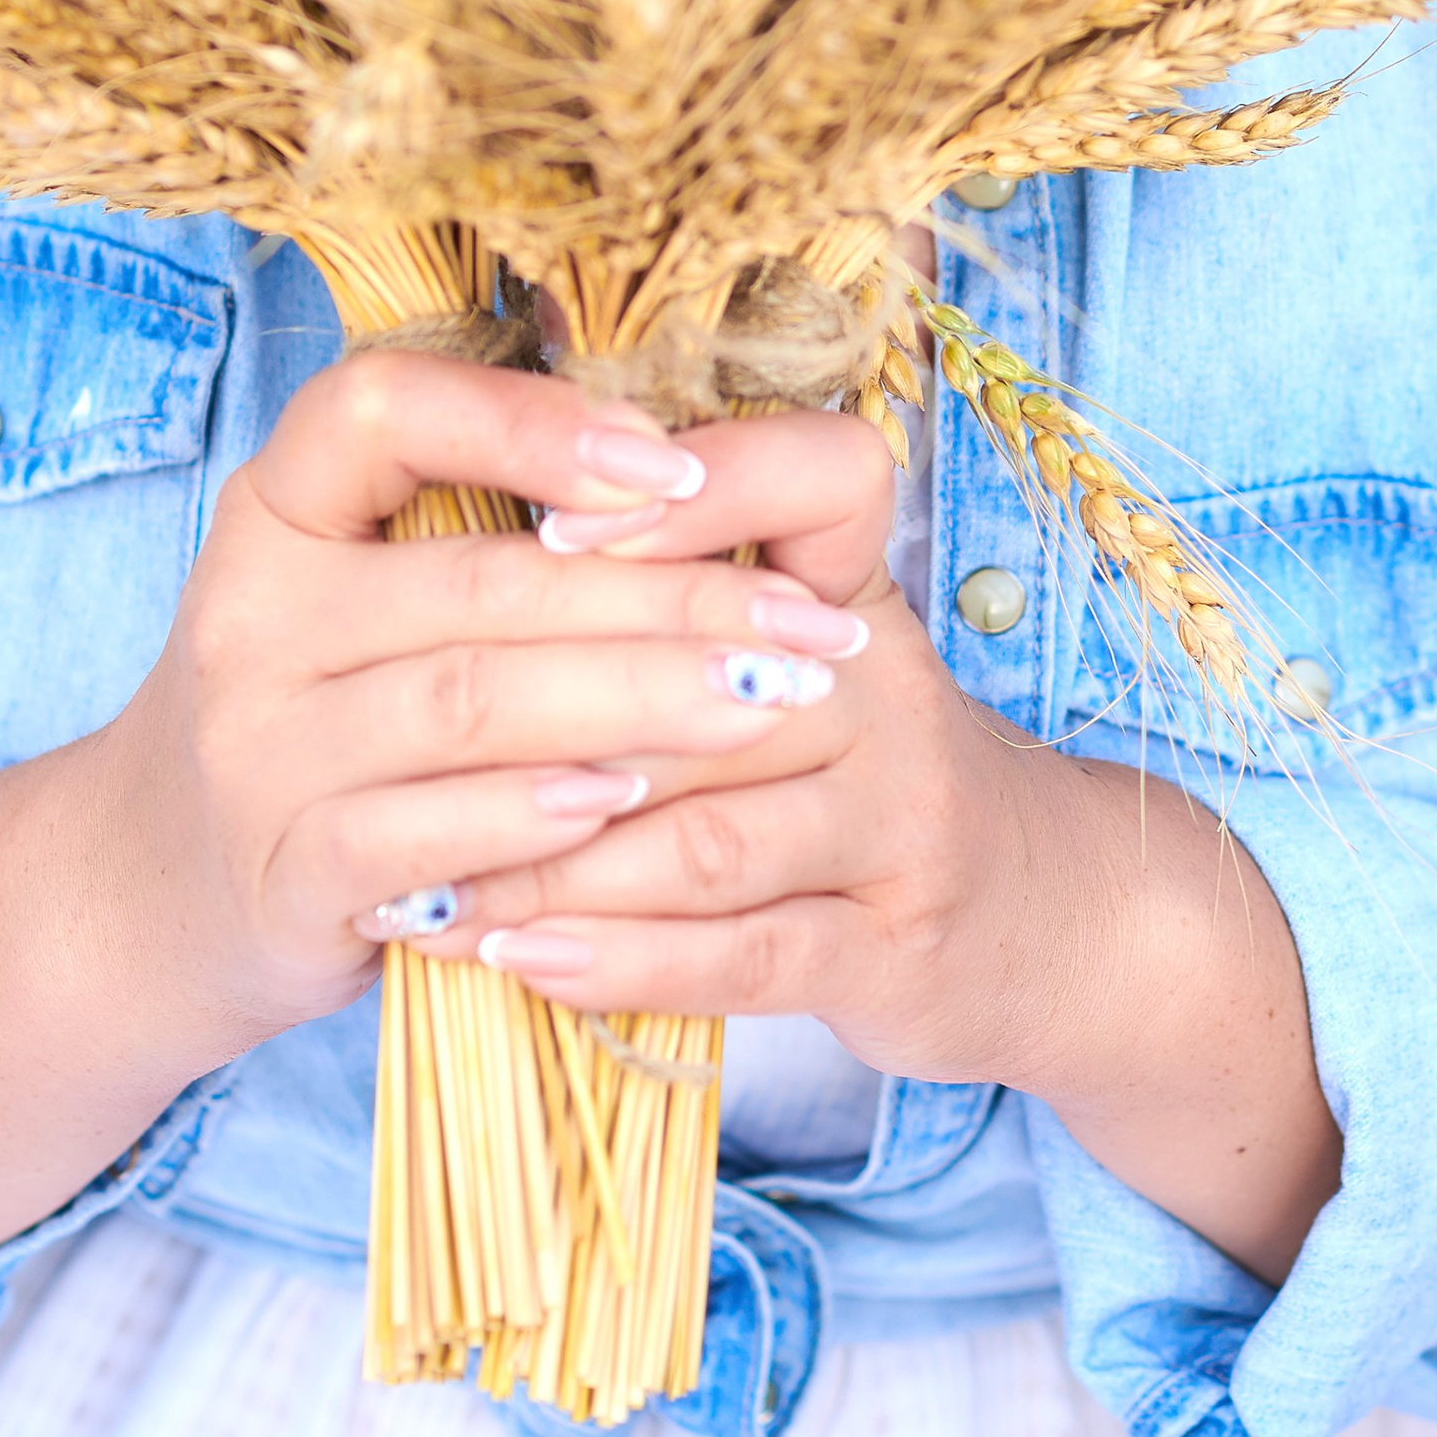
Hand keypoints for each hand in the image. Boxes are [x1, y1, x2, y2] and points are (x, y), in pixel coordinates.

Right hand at [90, 350, 895, 1066]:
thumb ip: (478, 527)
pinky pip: (427, 832)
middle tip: (810, 624)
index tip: (676, 464)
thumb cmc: (316, 708)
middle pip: (483, 581)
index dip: (532, 424)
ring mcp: (254, 744)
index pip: (382, 409)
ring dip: (638, 701)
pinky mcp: (279, 868)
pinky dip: (537, 814)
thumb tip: (697, 469)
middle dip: (671, 595)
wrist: (149, 887)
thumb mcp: (355, 589)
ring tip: (766, 703)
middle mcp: (248, 609)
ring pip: (472, 702)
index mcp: (279, 506)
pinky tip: (635, 800)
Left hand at [412, 477, 1064, 1087]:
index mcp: (855, 587)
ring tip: (427, 887)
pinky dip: (618, 961)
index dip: (698, 487)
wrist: (1042, 918)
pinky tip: (517, 958)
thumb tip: (473, 537)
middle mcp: (890, 684)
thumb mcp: (796, 651)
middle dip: (540, 722)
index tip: (547, 531)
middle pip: (704, 683)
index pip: (823, 475)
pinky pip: (743, 953)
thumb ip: (670, 597)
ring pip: (702, 836)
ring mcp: (903, 818)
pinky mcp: (898, 944)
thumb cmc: (853, 767)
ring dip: (549, 867)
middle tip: (395, 749)